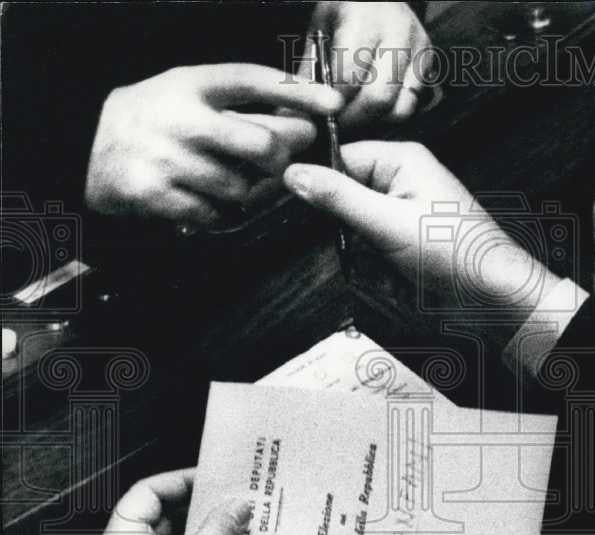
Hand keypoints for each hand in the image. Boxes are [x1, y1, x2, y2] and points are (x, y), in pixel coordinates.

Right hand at [86, 64, 340, 225]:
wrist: (83, 146)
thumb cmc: (153, 121)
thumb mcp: (189, 92)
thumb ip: (241, 103)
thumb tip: (304, 120)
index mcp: (192, 86)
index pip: (253, 81)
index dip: (297, 92)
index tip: (332, 103)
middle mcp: (182, 119)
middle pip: (262, 143)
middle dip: (280, 158)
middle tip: (275, 161)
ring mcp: (169, 159)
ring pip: (243, 186)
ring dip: (245, 190)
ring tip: (223, 179)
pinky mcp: (156, 194)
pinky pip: (214, 213)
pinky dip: (217, 212)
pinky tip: (202, 198)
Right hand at [282, 142, 562, 323]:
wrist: (493, 297)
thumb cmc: (456, 253)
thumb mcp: (387, 223)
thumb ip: (337, 198)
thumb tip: (292, 174)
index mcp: (401, 159)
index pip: (338, 158)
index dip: (322, 187)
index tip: (317, 214)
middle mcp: (402, 180)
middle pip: (343, 200)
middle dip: (351, 234)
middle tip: (375, 249)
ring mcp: (405, 213)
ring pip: (355, 234)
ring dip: (368, 259)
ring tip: (396, 269)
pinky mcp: (407, 242)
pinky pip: (373, 255)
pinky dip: (382, 273)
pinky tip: (403, 281)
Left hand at [302, 1, 430, 125]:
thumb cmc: (343, 13)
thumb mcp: (318, 32)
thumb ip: (309, 73)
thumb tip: (295, 114)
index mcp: (363, 19)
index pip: (349, 76)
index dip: (335, 102)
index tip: (324, 112)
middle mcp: (397, 31)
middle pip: (378, 97)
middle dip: (356, 118)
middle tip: (340, 123)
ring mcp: (417, 48)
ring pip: (400, 106)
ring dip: (375, 120)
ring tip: (357, 117)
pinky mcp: (428, 61)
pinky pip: (411, 103)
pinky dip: (391, 112)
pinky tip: (375, 108)